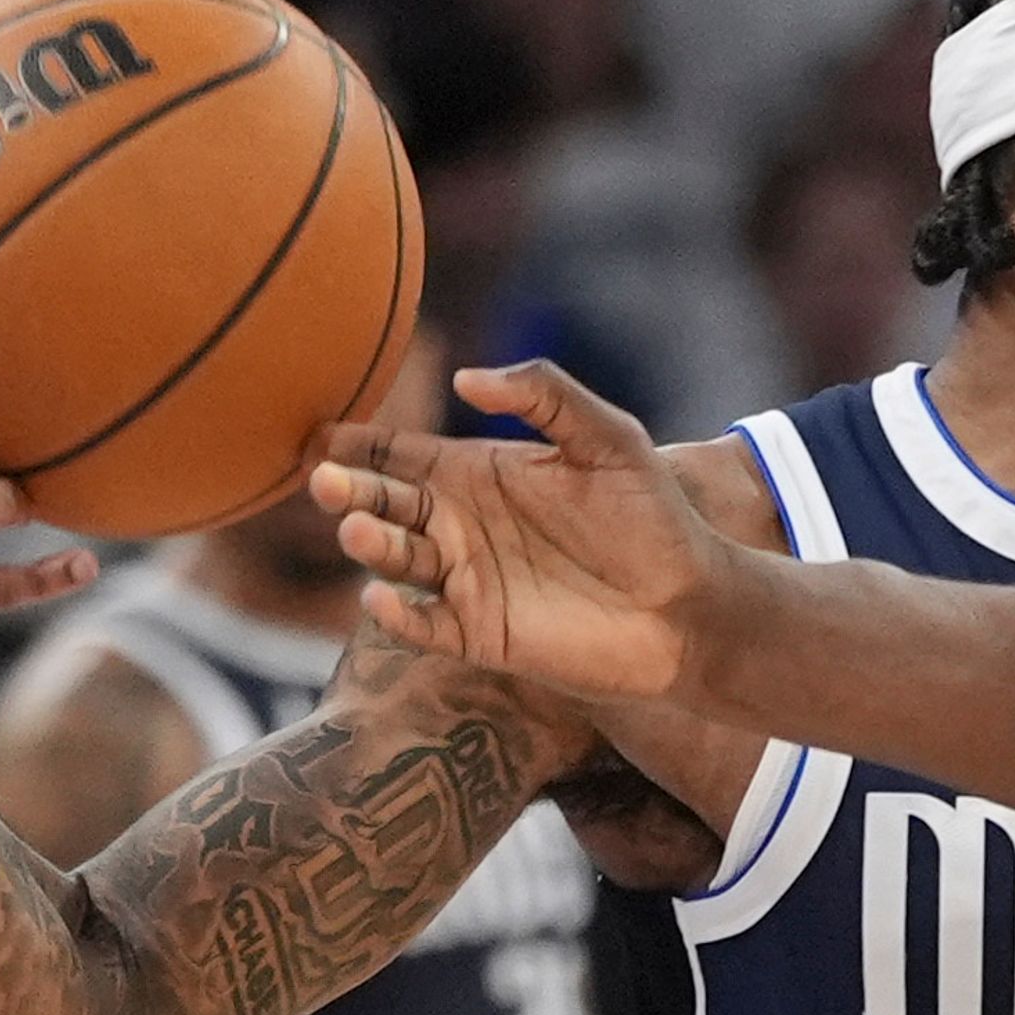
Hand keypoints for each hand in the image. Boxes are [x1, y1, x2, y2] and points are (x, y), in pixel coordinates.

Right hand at [310, 361, 716, 697]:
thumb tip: (465, 379)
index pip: (401, 452)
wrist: (690, 605)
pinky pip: (424, 625)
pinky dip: (398, 615)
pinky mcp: (480, 635)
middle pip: (385, 502)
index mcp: (479, 473)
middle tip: (323, 480)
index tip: (323, 434)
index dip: (360, 443)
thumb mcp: (611, 439)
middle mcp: (460, 525)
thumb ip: (546, 396)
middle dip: (350, 489)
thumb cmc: (655, 519)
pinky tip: (380, 599)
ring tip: (357, 528)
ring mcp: (466, 581)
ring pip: (397, 560)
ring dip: (372, 545)